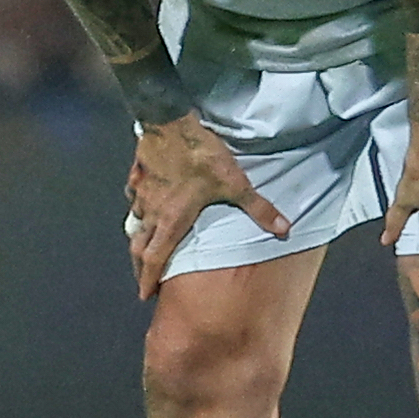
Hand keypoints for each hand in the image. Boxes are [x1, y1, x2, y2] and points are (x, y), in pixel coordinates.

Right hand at [125, 116, 287, 299]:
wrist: (170, 121)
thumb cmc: (201, 156)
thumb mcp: (236, 183)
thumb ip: (259, 209)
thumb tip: (284, 230)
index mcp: (170, 220)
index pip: (154, 259)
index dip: (149, 279)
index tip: (144, 295)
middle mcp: (150, 211)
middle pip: (139, 246)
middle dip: (140, 266)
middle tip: (142, 279)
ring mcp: (141, 192)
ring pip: (134, 223)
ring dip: (138, 238)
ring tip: (142, 247)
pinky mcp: (138, 174)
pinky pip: (134, 197)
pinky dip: (137, 207)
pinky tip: (143, 204)